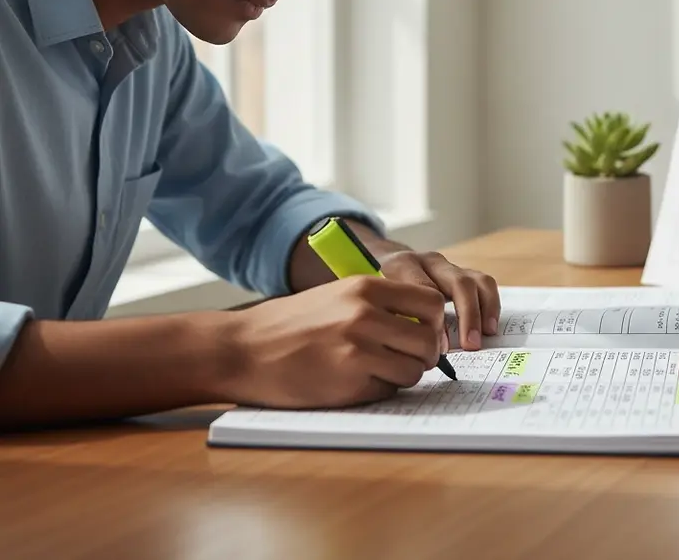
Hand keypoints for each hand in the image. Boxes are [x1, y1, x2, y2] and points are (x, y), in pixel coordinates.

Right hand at [224, 276, 445, 408]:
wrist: (245, 349)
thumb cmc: (292, 323)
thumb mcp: (339, 295)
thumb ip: (380, 304)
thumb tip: (428, 323)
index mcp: (366, 288)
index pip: (432, 303)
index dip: (434, 323)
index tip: (424, 333)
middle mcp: (365, 315)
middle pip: (428, 341)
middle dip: (425, 355)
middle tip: (408, 359)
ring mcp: (357, 350)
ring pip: (414, 370)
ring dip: (403, 375)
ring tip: (377, 370)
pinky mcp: (348, 383)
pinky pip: (388, 390)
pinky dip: (380, 390)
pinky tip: (355, 381)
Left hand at [378, 249, 499, 350]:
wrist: (381, 264)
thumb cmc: (378, 293)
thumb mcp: (375, 301)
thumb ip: (390, 320)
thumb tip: (412, 355)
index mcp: (403, 265)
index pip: (425, 289)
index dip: (436, 321)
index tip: (439, 349)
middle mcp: (429, 261)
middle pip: (458, 282)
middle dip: (468, 315)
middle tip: (469, 345)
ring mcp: (448, 266)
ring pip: (475, 281)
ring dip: (482, 311)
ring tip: (485, 336)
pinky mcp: (462, 273)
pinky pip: (484, 284)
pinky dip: (490, 306)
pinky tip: (489, 328)